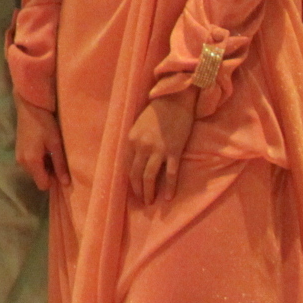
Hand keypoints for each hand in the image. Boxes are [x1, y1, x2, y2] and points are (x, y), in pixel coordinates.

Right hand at [15, 92, 69, 190]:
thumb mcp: (55, 144)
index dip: (54, 181)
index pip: (43, 184)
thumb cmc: (44, 124)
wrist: (29, 107)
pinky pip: (30, 164)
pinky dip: (38, 161)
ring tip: (51, 152)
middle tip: (58, 159)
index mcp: (31, 162)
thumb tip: (66, 183)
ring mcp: (18, 157)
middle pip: (38, 178)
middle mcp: (22, 163)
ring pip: (34, 171)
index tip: (62, 171)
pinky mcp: (18, 151)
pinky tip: (43, 149)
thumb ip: (60, 164)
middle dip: (49, 173)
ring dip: (43, 167)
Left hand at [126, 88, 195, 204]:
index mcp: (132, 140)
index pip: (128, 165)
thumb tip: (136, 159)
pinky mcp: (173, 151)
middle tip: (141, 201)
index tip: (133, 189)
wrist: (174, 100)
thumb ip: (136, 142)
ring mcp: (158, 150)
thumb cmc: (157, 112)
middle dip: (137, 190)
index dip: (130, 180)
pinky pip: (170, 174)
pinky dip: (168, 188)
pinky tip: (168, 198)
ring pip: (149, 177)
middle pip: (136, 174)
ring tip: (150, 202)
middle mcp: (142, 146)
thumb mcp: (139, 126)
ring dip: (149, 192)